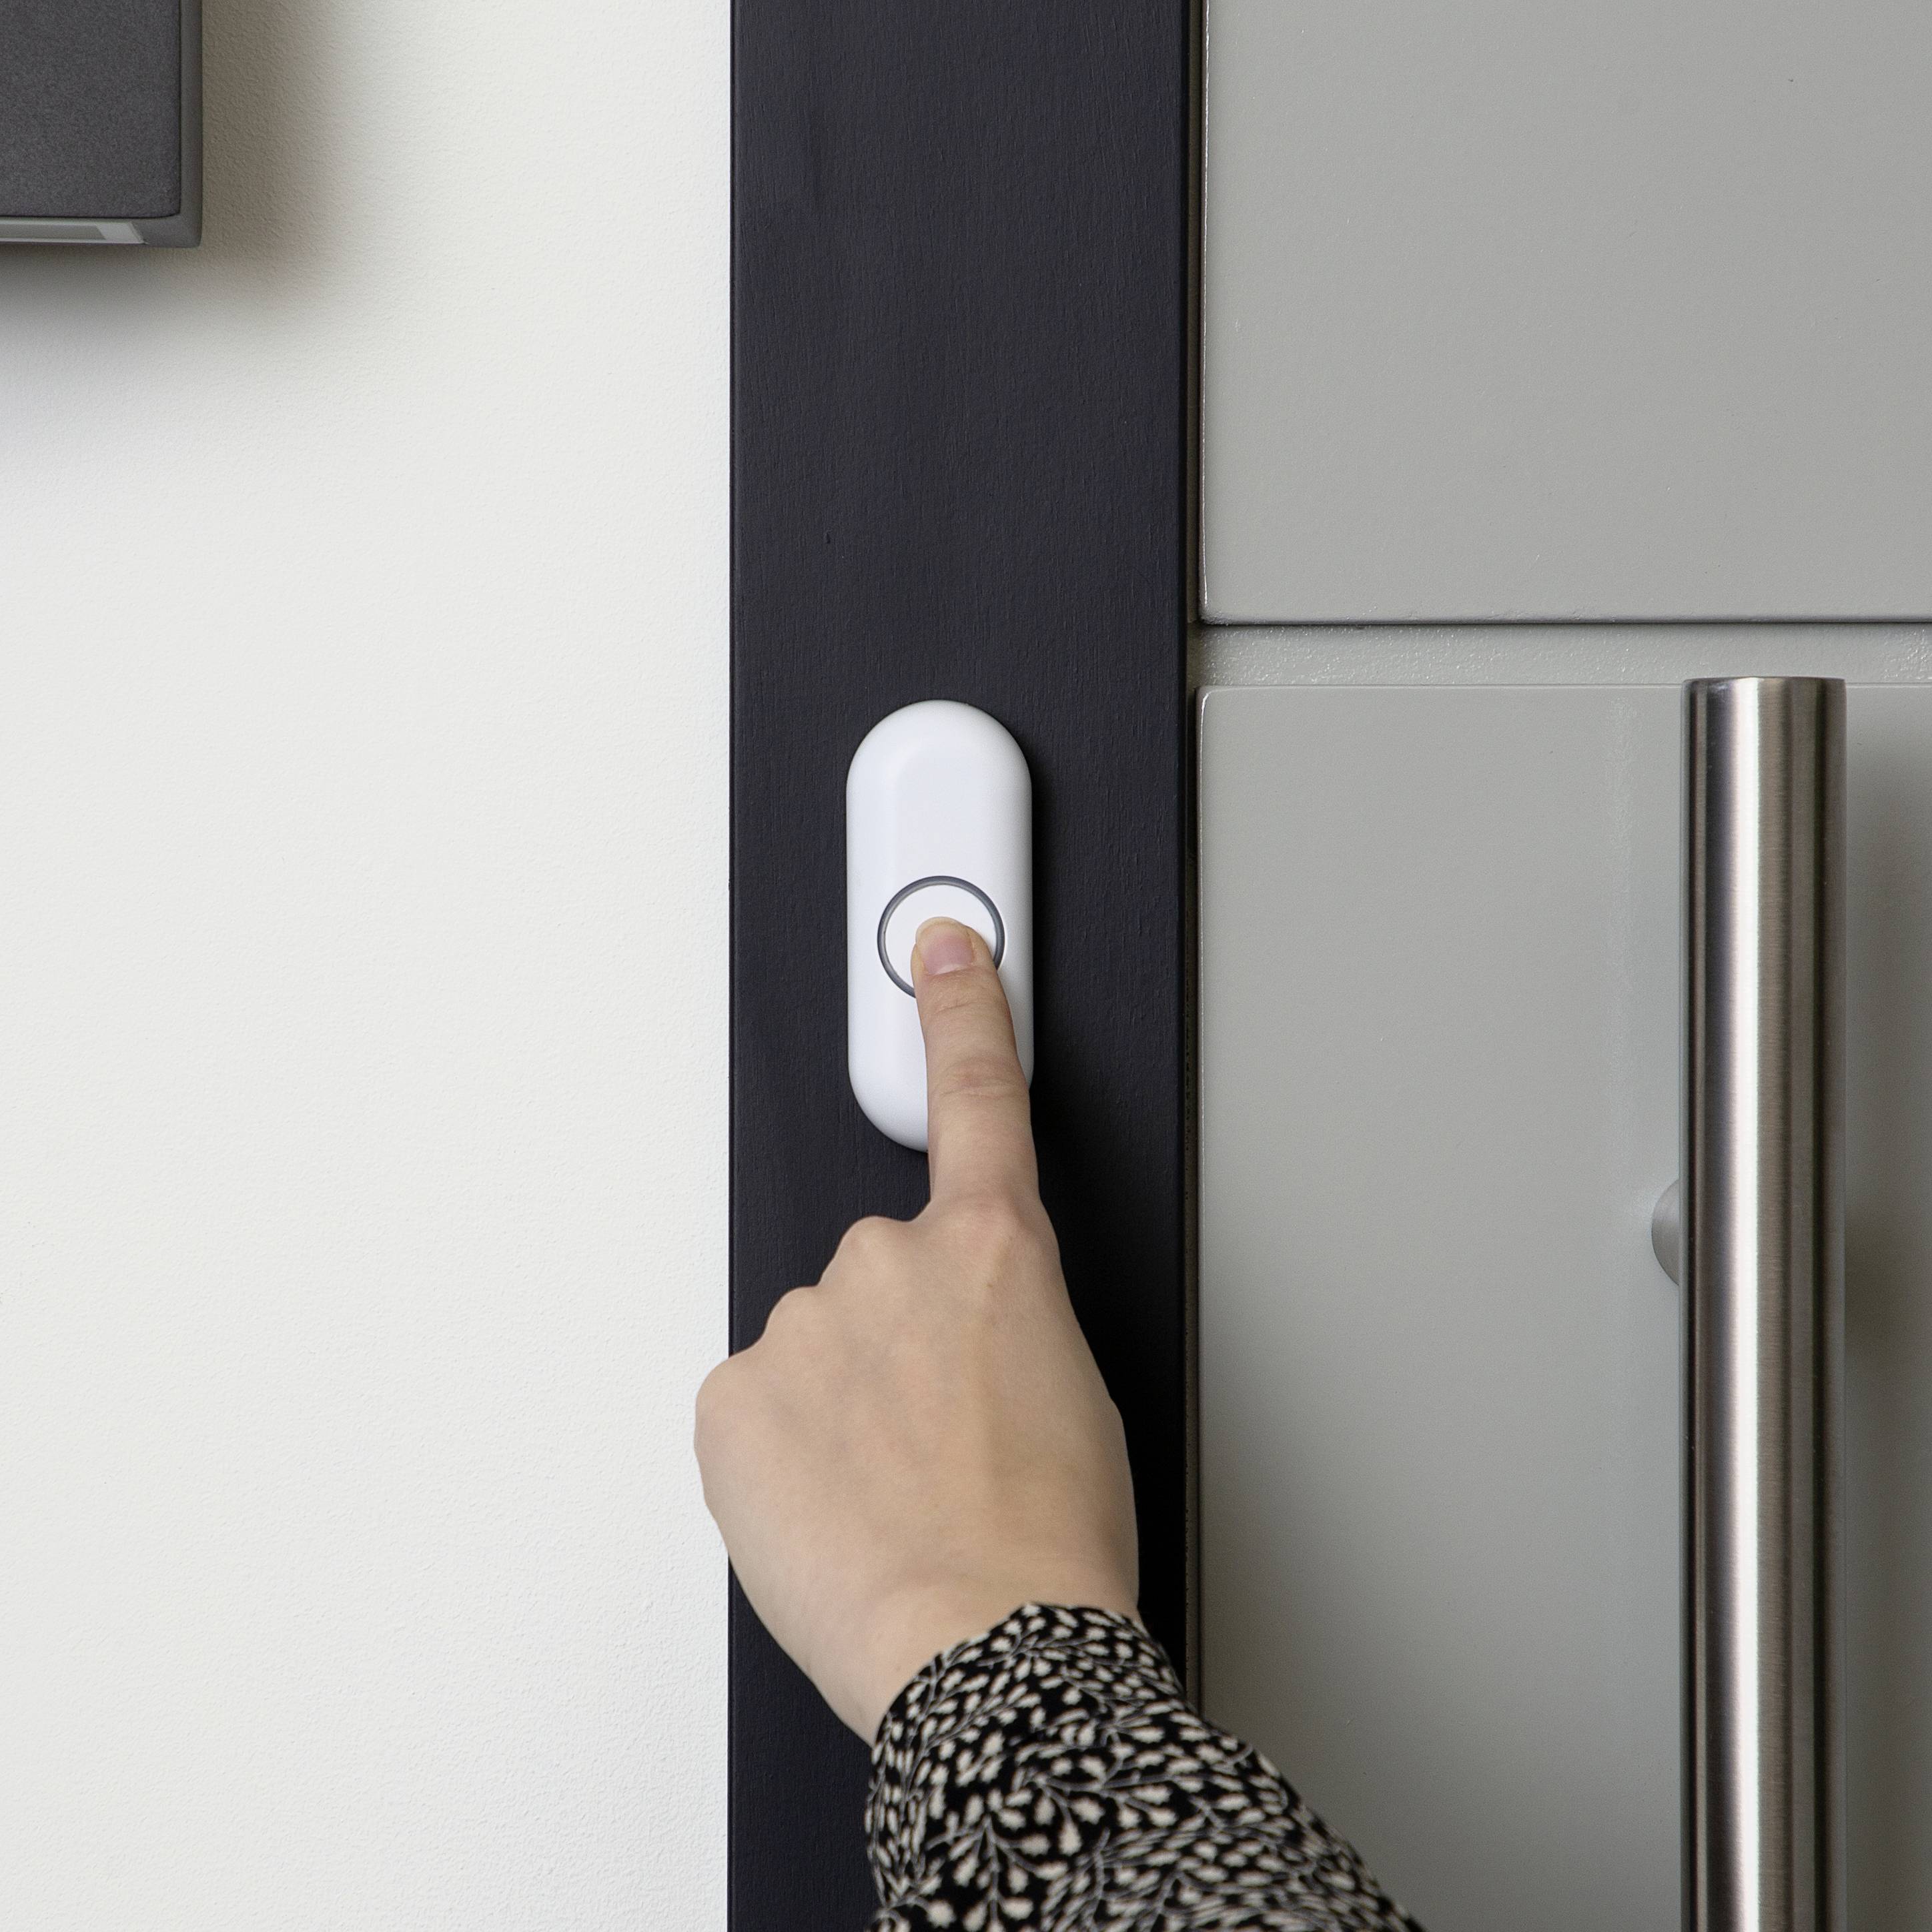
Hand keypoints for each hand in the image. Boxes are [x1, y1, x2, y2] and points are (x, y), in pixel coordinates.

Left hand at [694, 918, 1138, 1738]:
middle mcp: (887, 1262)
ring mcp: (802, 1326)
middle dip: (897, 1344)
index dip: (962, 1009)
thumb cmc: (1052, 1544)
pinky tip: (835, 1510)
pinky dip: (784, 1454)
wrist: (989, 1651)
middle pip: (876, 1277)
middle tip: (938, 1442)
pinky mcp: (733, 1398)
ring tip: (892, 1496)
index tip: (940, 945)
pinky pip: (757, 1409)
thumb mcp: (1074, 1395)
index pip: (978, 1096)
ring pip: (814, 1351)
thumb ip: (998, 1322)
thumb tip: (954, 1347)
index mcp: (991, 1252)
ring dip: (840, 1408)